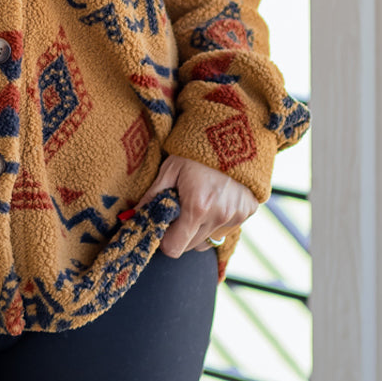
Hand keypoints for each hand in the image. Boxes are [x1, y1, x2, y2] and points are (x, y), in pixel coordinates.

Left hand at [138, 153, 258, 256]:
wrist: (233, 133)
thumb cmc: (196, 151)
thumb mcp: (169, 169)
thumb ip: (152, 197)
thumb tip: (134, 216)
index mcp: (196, 207)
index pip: (174, 248)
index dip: (164, 240)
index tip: (162, 226)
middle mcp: (218, 216)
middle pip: (190, 246)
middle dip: (180, 234)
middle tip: (178, 211)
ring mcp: (235, 216)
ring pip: (208, 241)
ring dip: (198, 230)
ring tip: (197, 204)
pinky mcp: (247, 213)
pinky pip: (225, 230)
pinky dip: (216, 222)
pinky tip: (215, 200)